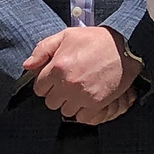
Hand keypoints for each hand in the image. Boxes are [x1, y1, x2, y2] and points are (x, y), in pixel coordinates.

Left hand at [23, 25, 141, 123]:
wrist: (126, 47)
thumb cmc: (95, 40)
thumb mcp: (66, 36)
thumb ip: (42, 49)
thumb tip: (26, 66)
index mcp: (57, 67)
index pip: (39, 88)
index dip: (47, 83)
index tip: (56, 78)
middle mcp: (68, 83)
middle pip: (51, 102)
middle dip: (57, 94)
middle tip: (69, 84)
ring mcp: (82, 95)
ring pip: (65, 111)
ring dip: (70, 103)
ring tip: (80, 90)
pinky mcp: (97, 103)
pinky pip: (81, 117)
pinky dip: (84, 110)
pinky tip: (89, 98)